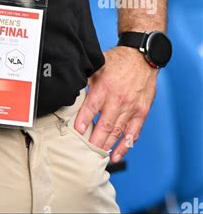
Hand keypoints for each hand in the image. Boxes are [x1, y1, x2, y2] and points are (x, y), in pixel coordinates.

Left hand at [73, 46, 157, 162]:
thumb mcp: (98, 66)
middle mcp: (119, 99)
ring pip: (118, 132)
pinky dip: (125, 146)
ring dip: (107, 145)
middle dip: (94, 141)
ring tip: (97, 156)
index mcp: (105, 86)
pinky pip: (134, 133)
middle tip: (85, 151)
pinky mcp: (142, 112)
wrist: (142, 57)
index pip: (92, 107)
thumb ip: (87, 81)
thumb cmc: (118, 62)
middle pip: (105, 125)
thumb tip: (71, 91)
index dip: (83, 121)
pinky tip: (116, 155)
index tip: (76, 132)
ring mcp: (132, 107)